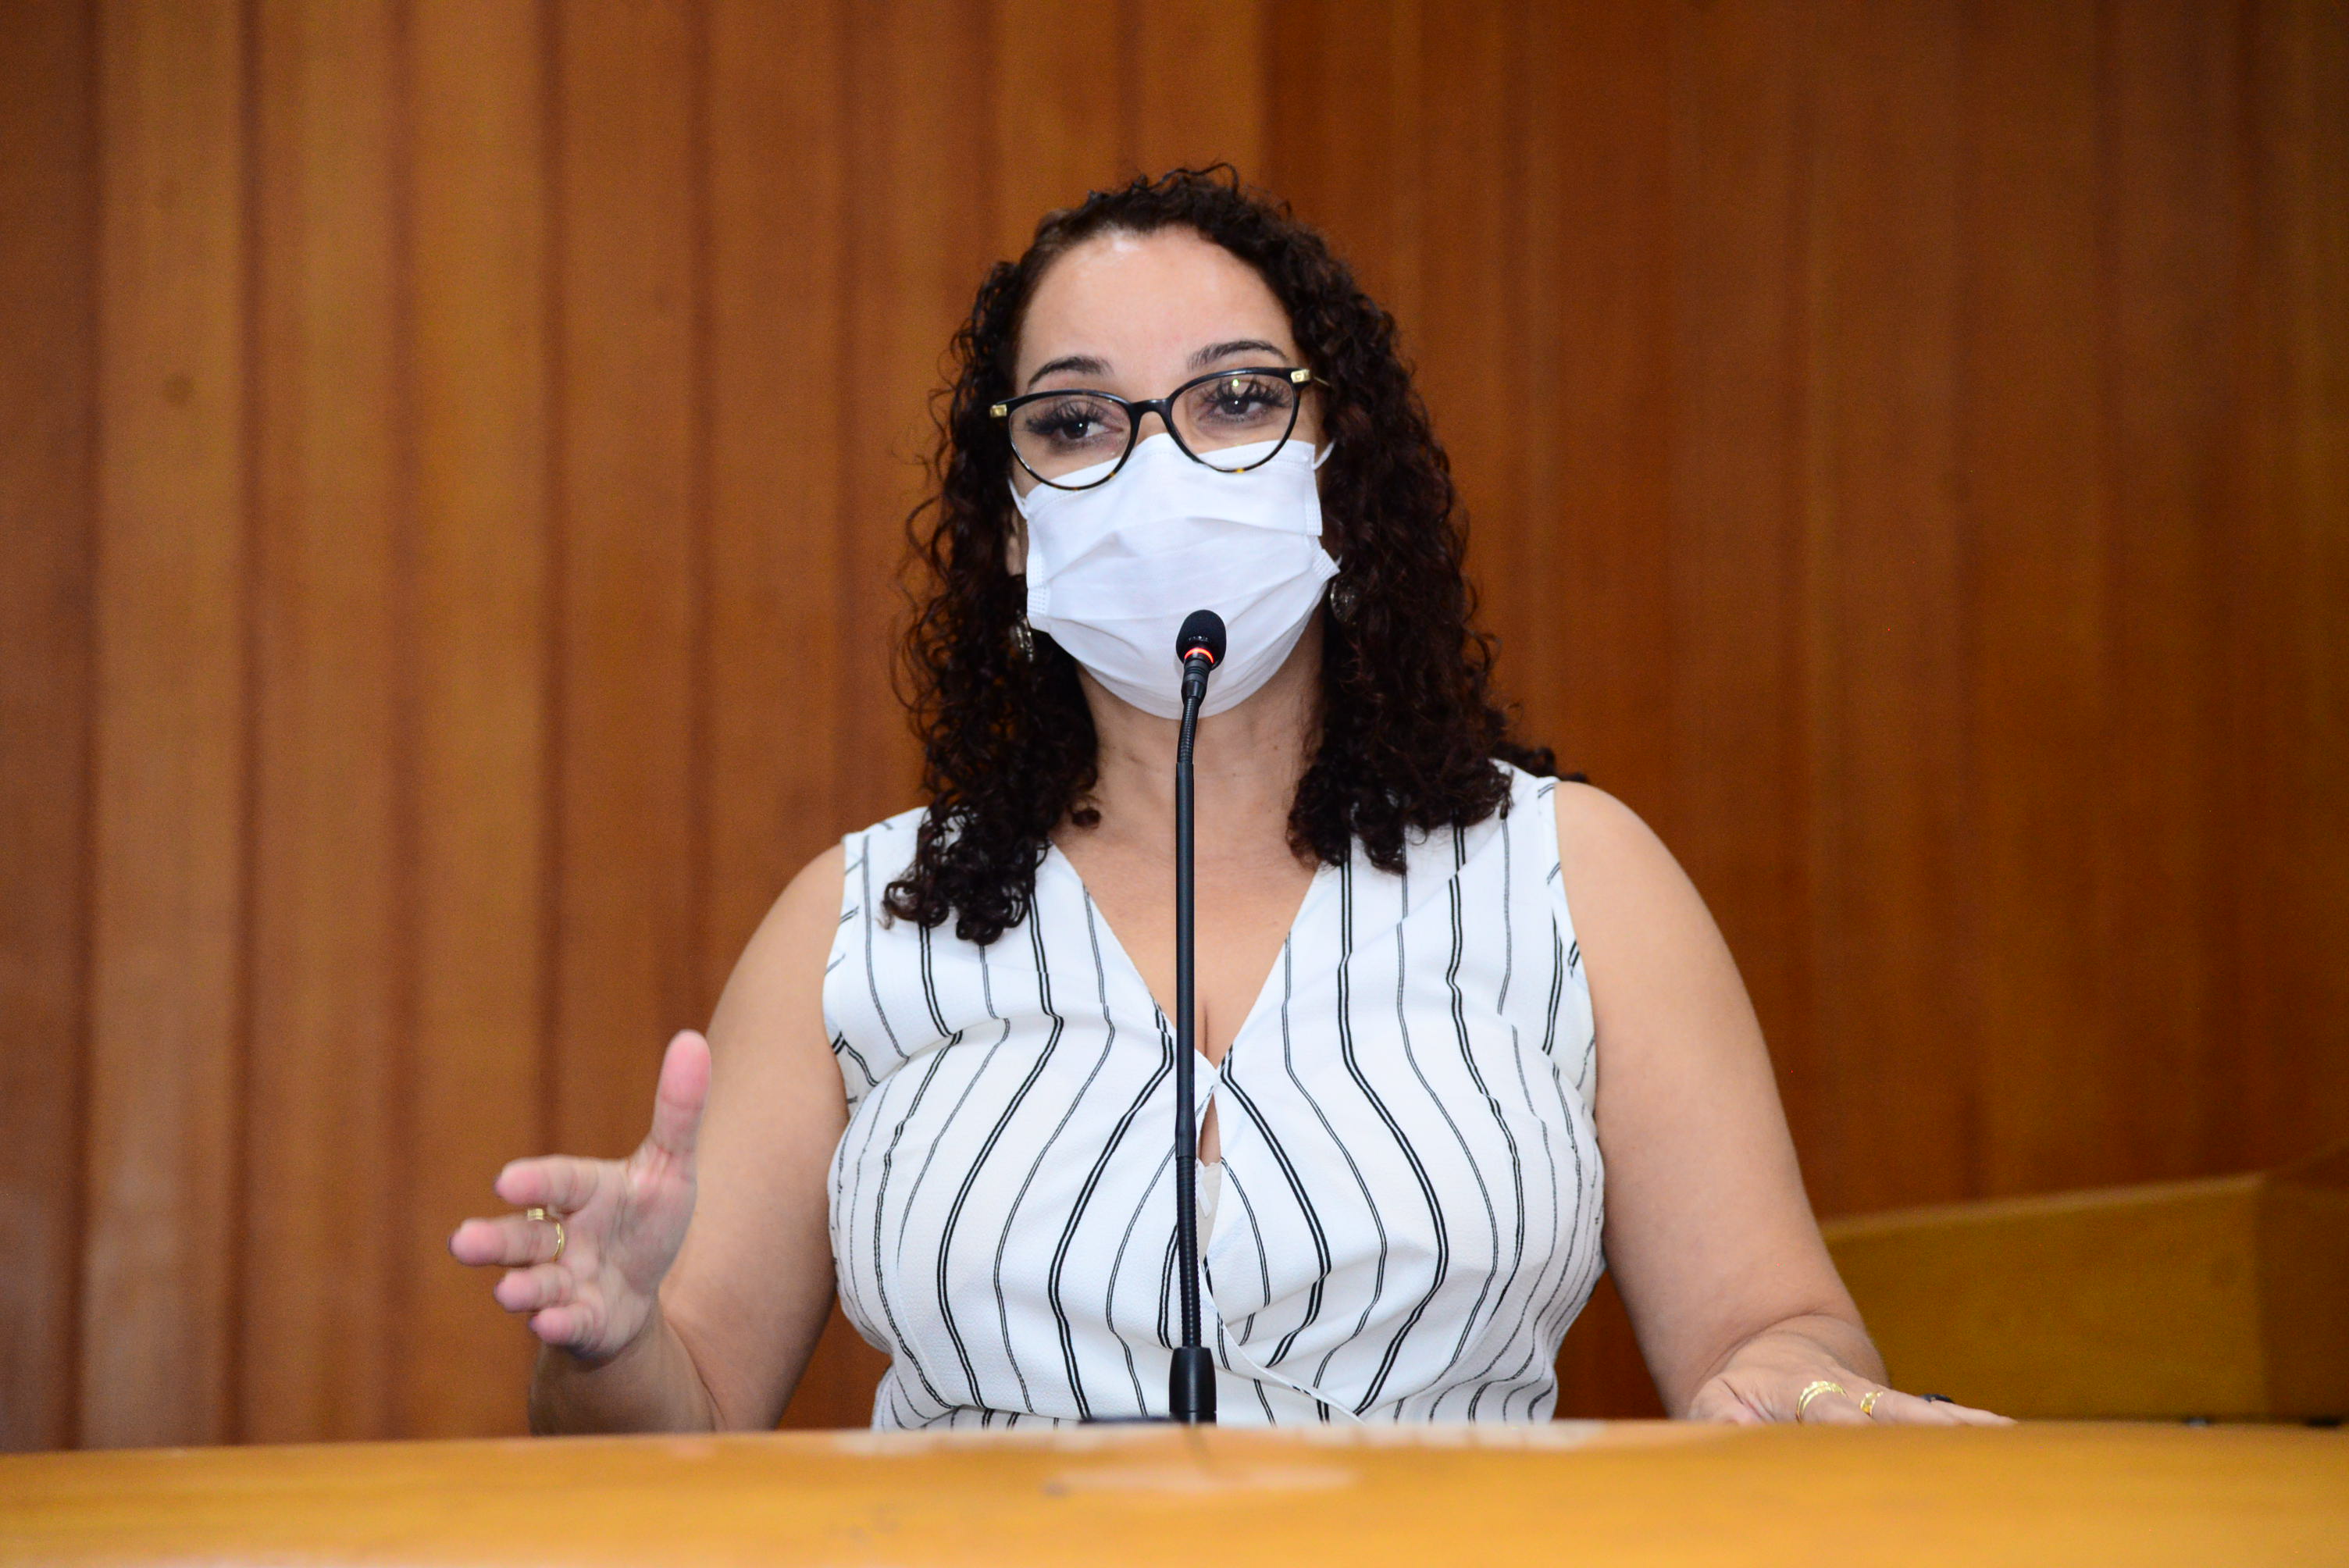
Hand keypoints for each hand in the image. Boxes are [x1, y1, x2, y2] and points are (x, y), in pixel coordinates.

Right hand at [448, 1030, 709, 1362]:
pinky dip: (560, 1323)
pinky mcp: (581, 1322)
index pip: (559, 1182)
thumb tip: (691, 1040)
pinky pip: (569, 1324)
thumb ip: (678, 1110)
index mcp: (584, 1192)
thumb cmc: (646, 1218)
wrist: (642, 1288)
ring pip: (536, 1284)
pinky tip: (550, 1323)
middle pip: (524, 1237)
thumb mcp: (670, 1164)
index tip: (506, 1180)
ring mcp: (566, 1282)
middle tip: (462, 1242)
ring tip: (507, 1292)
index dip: (536, 1180)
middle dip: (494, 1240)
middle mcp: (564, 1237)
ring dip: (521, 1288)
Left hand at [1685, 1327, 2012, 1425]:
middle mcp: (1848, 1391)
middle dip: (1919, 1431)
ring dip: (1960, 1428)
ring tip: (2005, 1442)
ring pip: (1922, 1413)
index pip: (1826, 1411)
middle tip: (1957, 1452)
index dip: (1845, 1425)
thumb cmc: (1739, 1391)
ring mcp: (1877, 1400)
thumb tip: (1737, 1424)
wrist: (1774, 1354)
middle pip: (1888, 1412)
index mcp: (1800, 1389)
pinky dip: (1972, 1427)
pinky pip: (1938, 1418)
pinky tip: (2012, 1439)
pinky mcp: (1897, 1410)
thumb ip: (1721, 1415)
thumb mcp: (1714, 1398)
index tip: (1861, 1437)